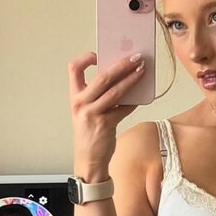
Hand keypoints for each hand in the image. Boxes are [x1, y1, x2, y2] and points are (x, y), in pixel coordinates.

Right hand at [68, 51, 145, 171]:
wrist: (88, 160)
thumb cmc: (89, 133)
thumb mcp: (86, 111)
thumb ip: (97, 95)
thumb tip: (120, 76)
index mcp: (75, 97)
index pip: (74, 69)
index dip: (86, 58)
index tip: (99, 54)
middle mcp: (81, 104)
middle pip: (102, 77)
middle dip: (121, 65)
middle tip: (135, 58)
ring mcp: (92, 114)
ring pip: (115, 92)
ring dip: (131, 79)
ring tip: (142, 71)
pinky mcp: (105, 125)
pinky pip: (123, 109)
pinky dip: (133, 102)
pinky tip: (141, 96)